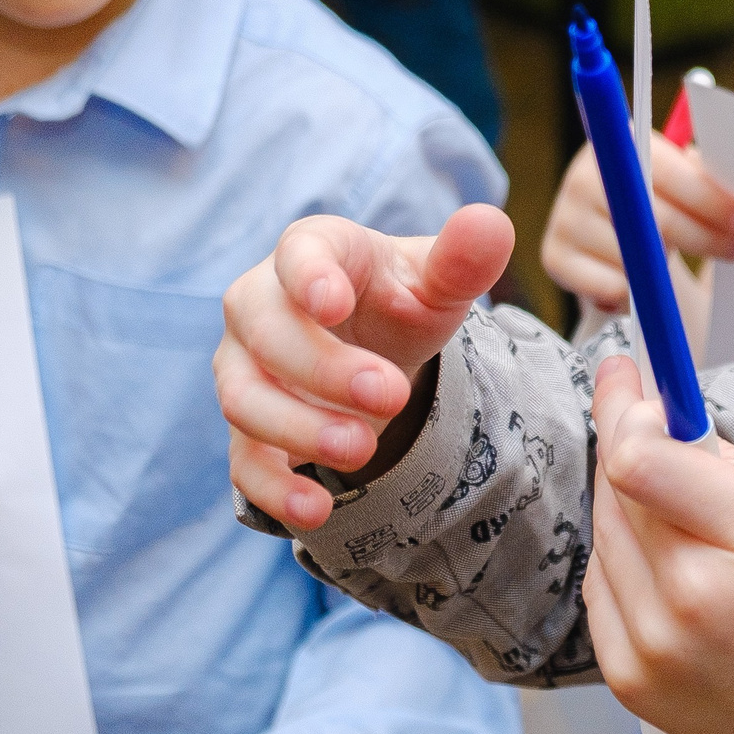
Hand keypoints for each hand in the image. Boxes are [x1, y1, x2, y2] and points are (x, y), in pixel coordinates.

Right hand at [217, 203, 514, 530]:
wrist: (377, 348)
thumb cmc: (401, 301)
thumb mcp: (438, 282)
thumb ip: (463, 259)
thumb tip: (491, 223)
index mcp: (313, 251)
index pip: (297, 253)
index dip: (309, 276)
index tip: (335, 303)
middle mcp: (260, 305)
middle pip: (267, 333)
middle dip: (325, 368)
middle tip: (391, 396)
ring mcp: (245, 368)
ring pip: (244, 398)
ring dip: (299, 428)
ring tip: (362, 449)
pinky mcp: (248, 428)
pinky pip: (243, 460)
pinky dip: (275, 489)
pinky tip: (317, 511)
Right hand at [540, 136, 733, 311]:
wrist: (614, 240)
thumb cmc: (663, 204)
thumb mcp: (685, 185)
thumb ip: (703, 177)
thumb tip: (733, 187)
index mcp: (618, 144)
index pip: (664, 170)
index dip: (706, 196)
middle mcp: (584, 176)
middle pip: (651, 215)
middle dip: (702, 235)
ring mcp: (565, 217)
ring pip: (631, 256)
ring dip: (665, 268)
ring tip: (682, 266)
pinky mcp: (554, 256)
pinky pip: (607, 287)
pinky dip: (634, 294)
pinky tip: (643, 287)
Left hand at [581, 357, 733, 733]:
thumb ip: (732, 468)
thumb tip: (665, 420)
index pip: (639, 457)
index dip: (624, 406)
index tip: (625, 373)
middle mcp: (688, 595)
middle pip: (614, 486)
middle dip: (624, 441)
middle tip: (639, 412)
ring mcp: (650, 644)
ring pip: (602, 535)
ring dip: (627, 504)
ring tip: (677, 511)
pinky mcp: (627, 678)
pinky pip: (601, 588)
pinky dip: (625, 562)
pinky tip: (668, 568)